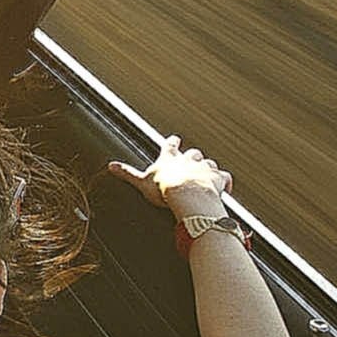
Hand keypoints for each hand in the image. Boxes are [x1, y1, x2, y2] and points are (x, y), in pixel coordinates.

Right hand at [109, 135, 232, 217]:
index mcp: (170, 159)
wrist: (188, 196)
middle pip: (193, 154)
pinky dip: (225, 181)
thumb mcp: (141, 181)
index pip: (171, 146)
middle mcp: (189, 160)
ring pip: (209, 164)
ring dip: (208, 169)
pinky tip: (225, 186)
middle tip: (192, 160)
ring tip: (207, 175)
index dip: (172, 143)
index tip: (174, 139)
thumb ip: (127, 173)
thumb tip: (110, 166)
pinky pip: (225, 178)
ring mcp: (205, 168)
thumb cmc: (164, 189)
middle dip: (192, 157)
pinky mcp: (218, 179)